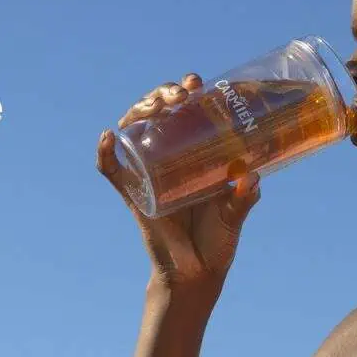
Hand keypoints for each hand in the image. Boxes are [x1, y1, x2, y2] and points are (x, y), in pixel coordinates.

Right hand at [97, 73, 262, 293]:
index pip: (185, 112)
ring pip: (134, 129)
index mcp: (193, 154)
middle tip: (183, 94)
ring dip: (139, 109)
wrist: (197, 273)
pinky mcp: (133, 195)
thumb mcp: (234, 215)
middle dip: (164, 94)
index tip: (198, 83)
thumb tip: (251, 178)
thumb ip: (243, 199)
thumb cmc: (217, 239)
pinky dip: (106, 154)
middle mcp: (168, 157)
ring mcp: (148, 173)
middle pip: (157, 112)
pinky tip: (108, 137)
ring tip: (155, 105)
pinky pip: (113, 172)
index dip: (187, 92)